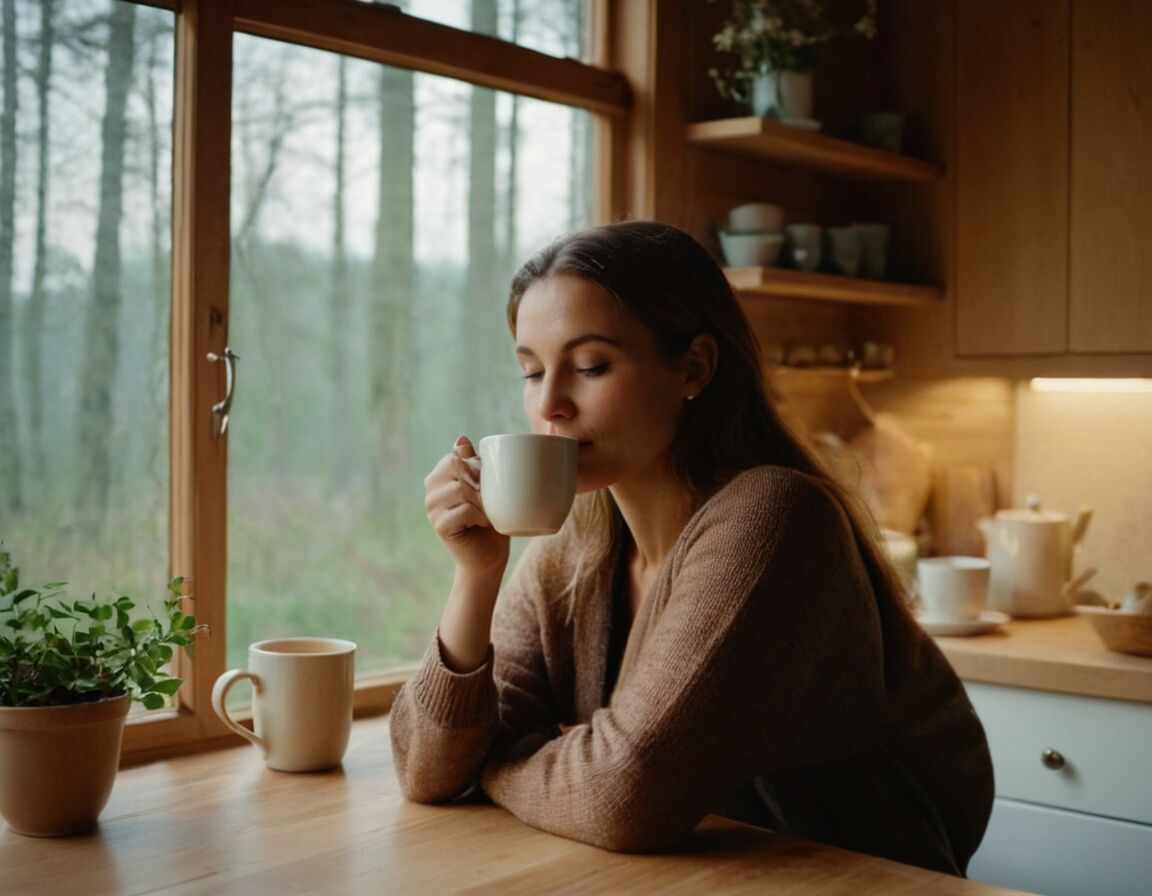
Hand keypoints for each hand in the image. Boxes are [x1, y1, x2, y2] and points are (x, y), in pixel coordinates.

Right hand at [424, 436, 509, 577]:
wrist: (489, 556)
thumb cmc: (490, 519)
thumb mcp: (486, 486)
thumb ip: (474, 463)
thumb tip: (461, 439)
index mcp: (439, 477)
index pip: (454, 457)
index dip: (476, 466)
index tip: (488, 482)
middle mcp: (431, 491)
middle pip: (457, 470)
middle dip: (480, 481)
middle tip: (490, 498)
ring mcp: (432, 509)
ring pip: (461, 489)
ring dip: (483, 500)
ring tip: (489, 511)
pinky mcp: (440, 526)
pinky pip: (465, 510)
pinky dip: (481, 516)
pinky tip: (484, 523)